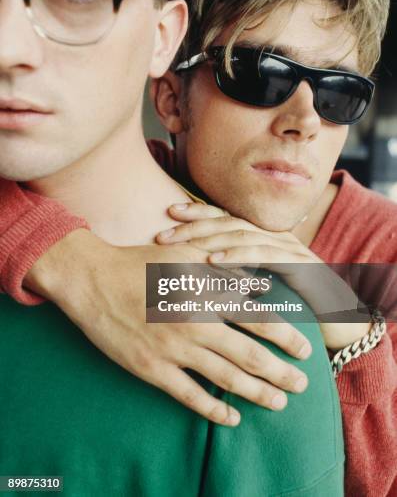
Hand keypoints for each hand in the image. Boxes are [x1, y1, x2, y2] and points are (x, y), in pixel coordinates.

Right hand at [24, 228, 311, 425]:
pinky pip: (189, 395)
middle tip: (302, 384)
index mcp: (206, 293)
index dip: (286, 336)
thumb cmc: (141, 263)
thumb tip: (258, 282)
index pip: (258, 318)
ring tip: (279, 403)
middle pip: (249, 354)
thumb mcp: (186, 254)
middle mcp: (196, 323)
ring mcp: (174, 349)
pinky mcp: (152, 369)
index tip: (305, 349)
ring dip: (256, 393)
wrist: (93, 279)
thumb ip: (223, 269)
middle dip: (280, 372)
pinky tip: (232, 418)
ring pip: (225, 377)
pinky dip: (213, 409)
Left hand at [157, 203, 371, 349]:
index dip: (197, 213)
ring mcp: (287, 248)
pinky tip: (212, 261)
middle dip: (192, 225)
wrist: (341, 319)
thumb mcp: (260, 288)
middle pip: (227, 222)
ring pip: (241, 234)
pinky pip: (263, 255)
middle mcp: (273, 237)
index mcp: (262, 239)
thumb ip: (235, 277)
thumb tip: (195, 276)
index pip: (225, 218)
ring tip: (178, 243)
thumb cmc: (296, 304)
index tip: (166, 213)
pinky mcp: (298, 265)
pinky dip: (236, 256)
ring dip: (207, 237)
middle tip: (161, 232)